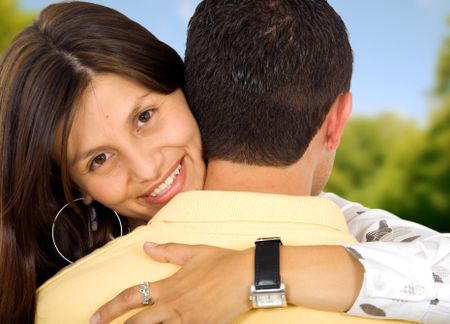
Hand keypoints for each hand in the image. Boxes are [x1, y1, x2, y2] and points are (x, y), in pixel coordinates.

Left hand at [90, 243, 253, 323]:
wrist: (248, 275)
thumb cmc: (222, 261)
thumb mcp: (194, 252)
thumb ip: (168, 251)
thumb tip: (147, 246)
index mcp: (168, 286)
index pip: (131, 296)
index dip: (109, 308)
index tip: (94, 317)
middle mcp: (172, 305)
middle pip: (136, 323)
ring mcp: (185, 320)